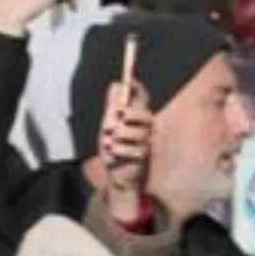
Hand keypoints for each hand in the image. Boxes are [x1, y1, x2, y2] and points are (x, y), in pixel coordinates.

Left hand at [99, 77, 152, 217]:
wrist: (116, 174)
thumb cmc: (113, 149)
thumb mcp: (108, 126)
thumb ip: (112, 107)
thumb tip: (115, 84)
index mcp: (138, 116)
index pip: (142, 96)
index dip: (137, 87)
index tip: (128, 81)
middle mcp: (146, 125)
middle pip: (138, 112)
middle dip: (119, 118)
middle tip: (108, 127)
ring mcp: (147, 139)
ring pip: (130, 131)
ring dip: (114, 139)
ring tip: (110, 146)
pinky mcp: (144, 154)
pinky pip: (129, 148)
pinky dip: (116, 153)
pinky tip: (114, 156)